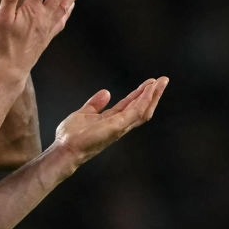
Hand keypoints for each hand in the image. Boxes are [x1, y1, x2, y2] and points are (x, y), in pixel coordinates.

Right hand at [0, 0, 86, 71]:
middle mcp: (44, 15)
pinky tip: (72, 6)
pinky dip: (69, 10)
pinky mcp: (49, 35)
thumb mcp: (1, 18)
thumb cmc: (4, 43)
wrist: (13, 67)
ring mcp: (49, 25)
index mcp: (32, 9)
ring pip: (65, 4)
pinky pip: (63, 19)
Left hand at [52, 77, 169, 165]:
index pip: (131, 106)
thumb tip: (106, 92)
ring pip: (142, 110)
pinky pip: (134, 112)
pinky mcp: (117, 127)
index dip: (141, 94)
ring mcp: (120, 126)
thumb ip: (95, 104)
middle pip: (141, 108)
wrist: (65, 148)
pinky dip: (143, 101)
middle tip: (163, 81)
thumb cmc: (71, 136)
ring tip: (160, 82)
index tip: (150, 83)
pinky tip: (149, 91)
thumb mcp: (84, 114)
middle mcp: (119, 125)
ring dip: (152, 96)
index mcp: (112, 121)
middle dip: (152, 95)